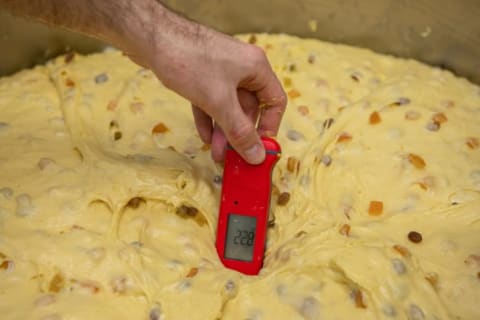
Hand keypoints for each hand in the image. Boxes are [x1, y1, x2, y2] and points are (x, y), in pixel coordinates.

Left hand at [125, 9, 285, 163]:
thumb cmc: (189, 62)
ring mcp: (221, 70)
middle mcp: (242, 68)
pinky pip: (212, 101)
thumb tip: (257, 155)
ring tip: (215, 153)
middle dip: (239, 134)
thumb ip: (239, 131)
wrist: (150, 37)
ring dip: (223, 131)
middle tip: (230, 157)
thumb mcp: (219, 102)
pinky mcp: (202, 73)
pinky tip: (204, 136)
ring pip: (228, 106)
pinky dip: (209, 119)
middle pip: (249, 108)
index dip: (269, 127)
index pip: (275, 101)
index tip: (258, 148)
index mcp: (256, 67)